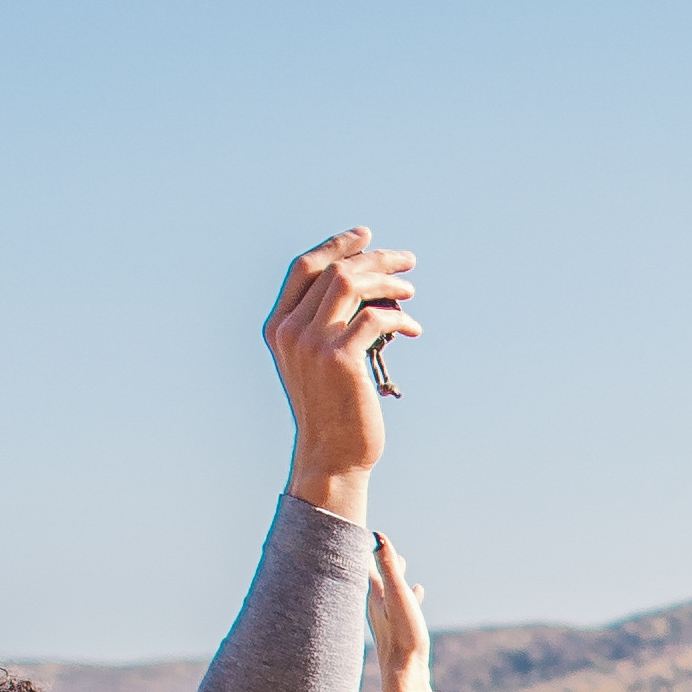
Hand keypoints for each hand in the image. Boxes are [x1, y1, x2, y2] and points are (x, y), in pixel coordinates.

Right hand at [267, 231, 415, 503]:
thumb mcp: (319, 361)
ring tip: (412, 291)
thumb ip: (329, 324)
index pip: (304, 268)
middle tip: (407, 261)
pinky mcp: (340, 358)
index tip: (366, 236)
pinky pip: (375, 318)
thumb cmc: (333, 409)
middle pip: (334, 270)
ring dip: (388, 281)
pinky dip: (399, 317)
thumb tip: (373, 288)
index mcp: (278, 327)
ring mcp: (312, 343)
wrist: (332, 455)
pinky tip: (413, 329)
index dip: (336, 245)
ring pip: (351, 284)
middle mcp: (289, 330)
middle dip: (374, 258)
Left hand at [365, 530, 428, 691]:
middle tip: (378, 540)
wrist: (405, 672)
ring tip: (401, 561)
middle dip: (378, 556)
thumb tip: (377, 535)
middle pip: (375, 573)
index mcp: (374, 593)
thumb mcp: (398, 594)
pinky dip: (407, 592)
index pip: (366, 562)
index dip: (366, 546)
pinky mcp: (398, 627)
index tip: (361, 528)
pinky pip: (402, 602)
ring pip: (388, 587)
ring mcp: (387, 616)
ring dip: (393, 572)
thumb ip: (388, 565)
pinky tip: (418, 591)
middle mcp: (376, 604)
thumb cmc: (402, 634)